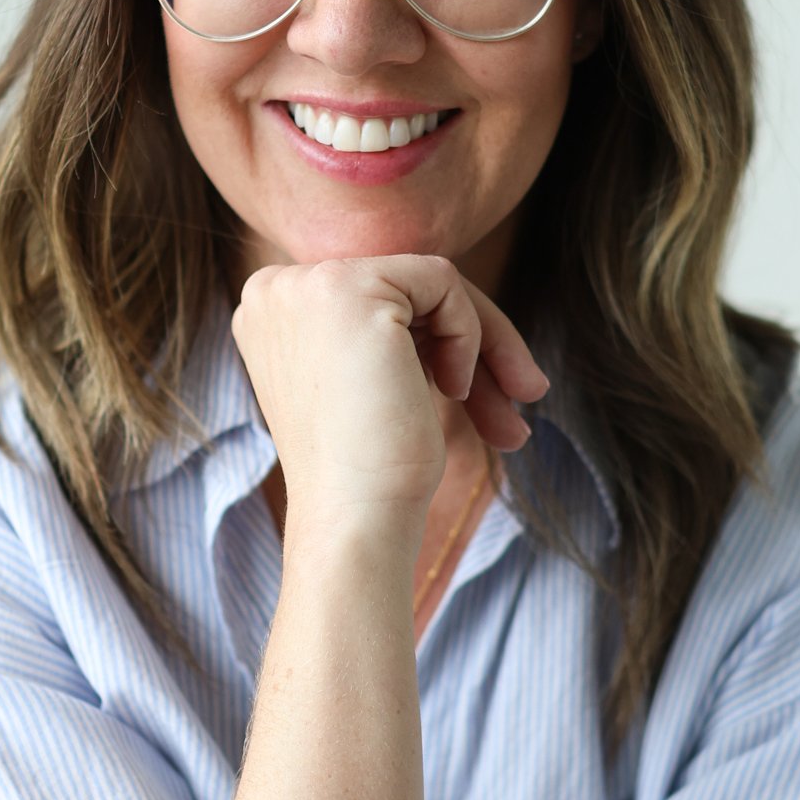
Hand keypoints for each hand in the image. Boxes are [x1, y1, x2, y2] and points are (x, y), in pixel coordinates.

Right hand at [230, 253, 548, 522]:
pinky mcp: (347, 287)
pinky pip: (441, 280)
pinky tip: (455, 391)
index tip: (477, 397)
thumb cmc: (372, 470)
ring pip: (431, 281)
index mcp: (272, 311)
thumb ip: (397, 328)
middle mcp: (275, 289)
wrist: (355, 519)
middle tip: (527, 395)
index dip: (437, 340)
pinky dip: (467, 335)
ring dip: (482, 344)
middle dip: (474, 343)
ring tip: (505, 415)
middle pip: (407, 286)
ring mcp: (305, 284)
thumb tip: (467, 303)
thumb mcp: (374, 379)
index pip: (378, 296)